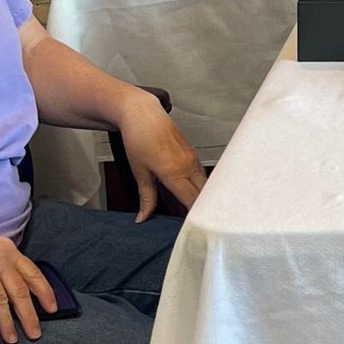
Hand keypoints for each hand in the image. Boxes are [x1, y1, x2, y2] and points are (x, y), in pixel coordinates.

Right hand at [0, 208, 56, 343]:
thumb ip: (7, 261)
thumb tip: (19, 279)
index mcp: (10, 253)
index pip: (33, 274)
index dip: (45, 292)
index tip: (53, 308)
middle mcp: (0, 263)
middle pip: (19, 292)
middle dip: (29, 315)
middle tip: (35, 334)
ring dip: (6, 323)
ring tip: (11, 340)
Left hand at [113, 92, 205, 222]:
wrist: (142, 113)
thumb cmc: (138, 140)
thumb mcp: (140, 172)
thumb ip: (146, 198)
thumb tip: (143, 219)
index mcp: (175, 173)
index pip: (193, 202)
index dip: (195, 217)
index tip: (194, 230)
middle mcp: (188, 166)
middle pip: (204, 195)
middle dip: (203, 211)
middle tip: (199, 226)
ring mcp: (192, 159)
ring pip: (205, 185)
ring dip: (202, 199)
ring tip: (197, 213)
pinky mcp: (192, 154)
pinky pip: (201, 175)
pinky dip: (199, 187)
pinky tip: (192, 194)